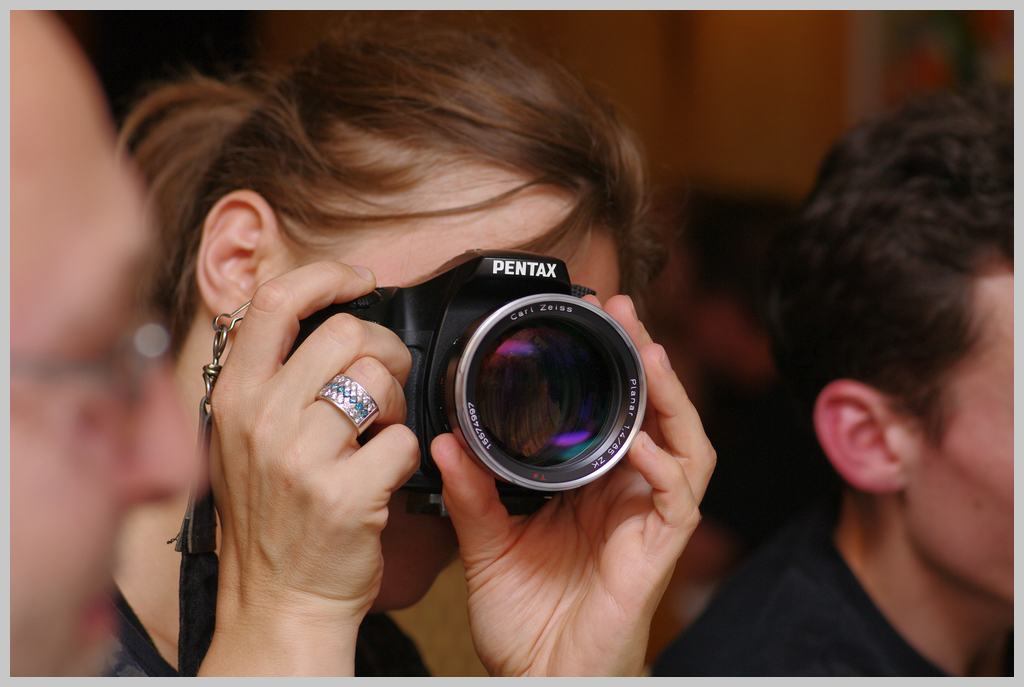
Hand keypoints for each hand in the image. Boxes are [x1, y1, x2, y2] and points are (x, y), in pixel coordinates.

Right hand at [199, 262, 418, 674]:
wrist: (279, 601)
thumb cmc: (270, 517)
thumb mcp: (242, 439)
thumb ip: (270, 379)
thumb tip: (319, 317)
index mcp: (235, 396)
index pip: (276, 302)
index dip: (326, 277)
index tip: (358, 281)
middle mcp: (261, 419)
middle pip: (347, 334)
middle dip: (386, 349)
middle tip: (388, 377)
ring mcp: (300, 457)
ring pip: (381, 380)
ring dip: (398, 401)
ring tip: (383, 430)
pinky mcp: (345, 494)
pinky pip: (403, 439)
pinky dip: (407, 452)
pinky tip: (385, 471)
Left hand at [432, 294, 714, 675]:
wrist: (538, 680)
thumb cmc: (525, 619)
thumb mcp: (488, 545)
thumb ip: (471, 493)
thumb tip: (445, 442)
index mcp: (589, 486)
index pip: (610, 411)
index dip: (605, 364)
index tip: (581, 320)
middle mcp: (625, 494)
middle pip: (653, 413)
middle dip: (642, 358)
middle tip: (619, 311)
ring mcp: (645, 521)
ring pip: (682, 444)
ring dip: (669, 396)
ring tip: (648, 352)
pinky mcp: (657, 553)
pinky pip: (677, 501)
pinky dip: (665, 469)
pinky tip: (645, 443)